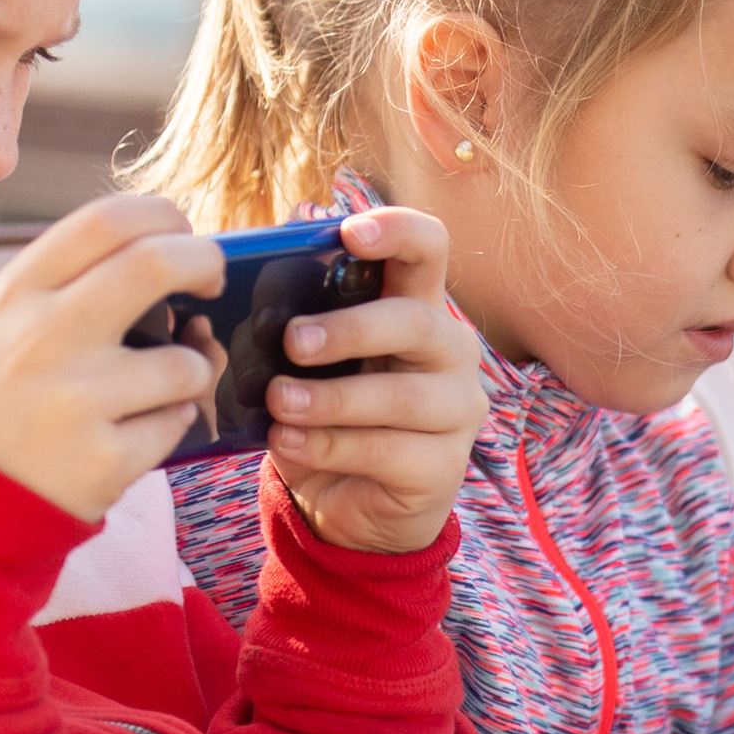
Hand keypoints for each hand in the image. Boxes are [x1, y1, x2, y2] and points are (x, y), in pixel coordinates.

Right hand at [0, 194, 228, 519]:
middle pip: (159, 263)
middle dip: (207, 264)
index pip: (107, 220)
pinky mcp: (103, 460)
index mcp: (17, 294)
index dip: (163, 216)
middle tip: (211, 282)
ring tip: (153, 389)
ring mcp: (75, 400)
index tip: (180, 232)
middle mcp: (44, 336)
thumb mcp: (2, 323)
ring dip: (189, 372)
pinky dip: (167, 426)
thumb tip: (175, 258)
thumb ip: (72, 287)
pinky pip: (177, 424)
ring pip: (187, 363)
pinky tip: (126, 435)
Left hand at [259, 208, 488, 552]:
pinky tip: (288, 440)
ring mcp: (455, 411)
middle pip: (418, 321)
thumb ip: (301, 303)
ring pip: (402, 396)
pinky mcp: (443, 467)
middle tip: (293, 342)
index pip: (430, 249)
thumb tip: (290, 228)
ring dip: (331, 398)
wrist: (345, 504)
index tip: (352, 233)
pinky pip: (387, 451)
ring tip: (278, 403)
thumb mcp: (307, 359)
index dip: (398, 231)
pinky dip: (329, 444)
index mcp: (417, 307)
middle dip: (351, 329)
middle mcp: (450, 352)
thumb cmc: (326, 413)